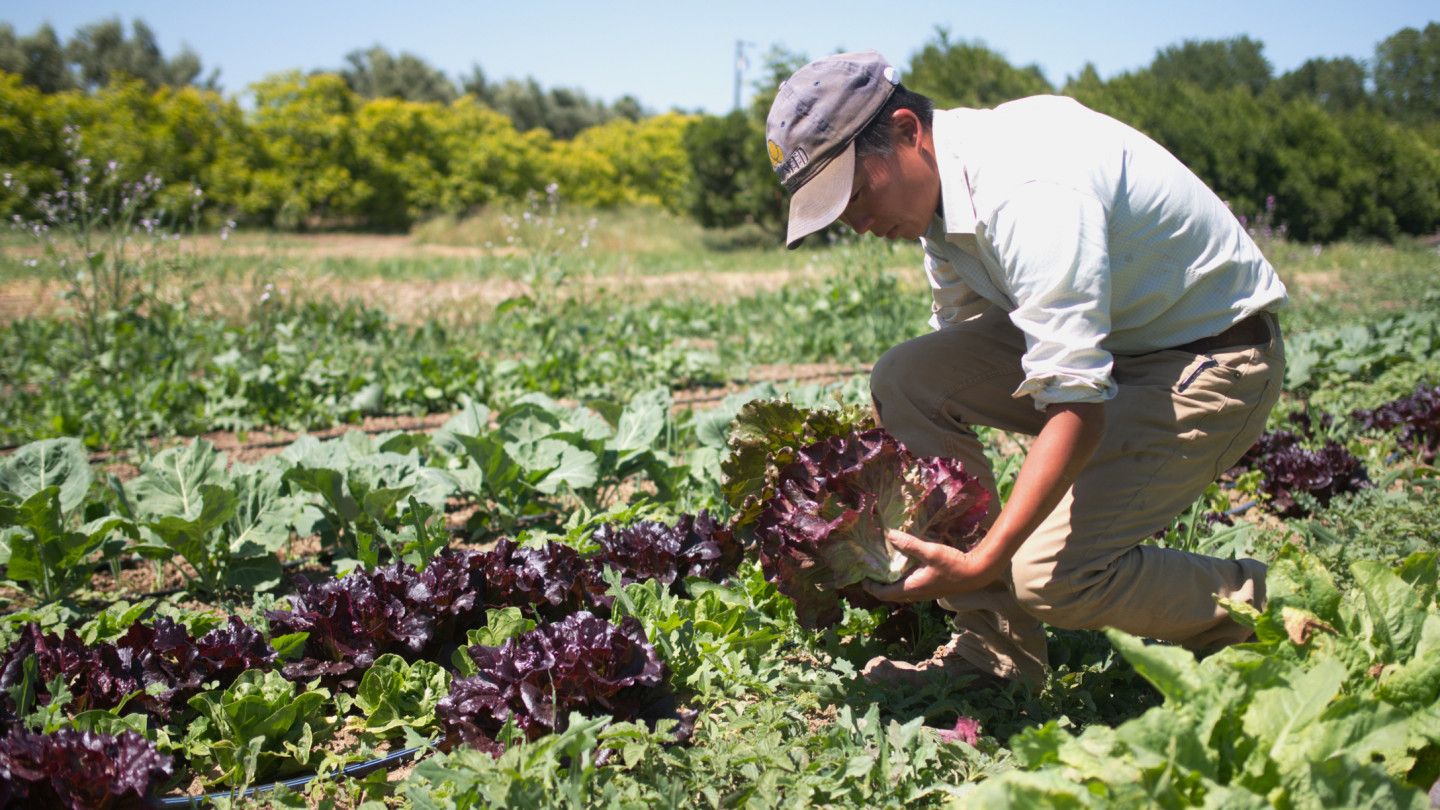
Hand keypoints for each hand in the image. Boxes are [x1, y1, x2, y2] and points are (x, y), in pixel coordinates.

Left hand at [862, 529, 1003, 602]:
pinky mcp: (931, 588)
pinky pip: (911, 587)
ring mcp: (924, 593)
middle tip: (870, 570)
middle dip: (878, 585)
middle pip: (890, 594)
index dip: (870, 587)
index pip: (883, 594)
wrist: (977, 573)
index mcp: (912, 589)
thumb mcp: (931, 552)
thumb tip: (889, 535)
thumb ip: (910, 544)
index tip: (862, 576)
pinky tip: (904, 566)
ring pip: (901, 592)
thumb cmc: (953, 565)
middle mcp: (916, 594)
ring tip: (884, 567)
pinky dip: (902, 580)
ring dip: (891, 583)